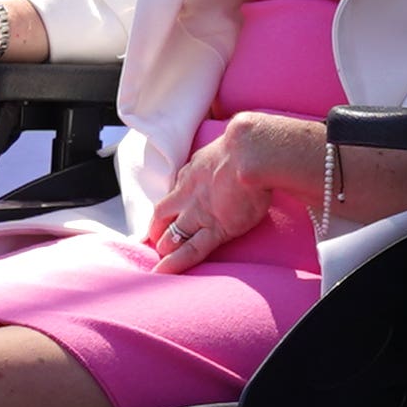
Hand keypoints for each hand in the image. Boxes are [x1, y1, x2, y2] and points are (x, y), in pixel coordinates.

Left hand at [143, 109, 328, 267]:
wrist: (253, 152)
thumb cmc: (249, 143)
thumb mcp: (230, 139)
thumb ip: (230, 147)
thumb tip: (244, 135)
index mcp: (194, 171)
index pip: (176, 191)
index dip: (172, 205)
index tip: (170, 213)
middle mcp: (189, 193)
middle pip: (163, 213)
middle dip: (157, 228)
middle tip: (154, 240)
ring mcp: (199, 212)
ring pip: (172, 234)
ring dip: (165, 246)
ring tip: (160, 259)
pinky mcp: (215, 228)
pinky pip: (191, 250)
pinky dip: (176, 263)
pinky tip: (163, 272)